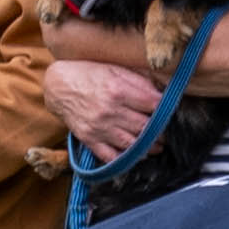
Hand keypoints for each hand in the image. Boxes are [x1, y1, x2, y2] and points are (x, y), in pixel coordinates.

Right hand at [46, 58, 163, 157]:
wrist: (57, 85)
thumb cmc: (89, 74)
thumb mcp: (114, 68)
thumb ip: (139, 80)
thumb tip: (162, 92)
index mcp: (118, 90)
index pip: (154, 105)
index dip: (166, 109)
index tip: (171, 112)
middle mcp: (110, 111)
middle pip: (146, 128)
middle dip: (161, 132)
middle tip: (167, 132)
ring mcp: (99, 128)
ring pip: (132, 145)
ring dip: (149, 148)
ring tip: (157, 146)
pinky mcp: (90, 139)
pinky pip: (111, 157)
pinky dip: (125, 159)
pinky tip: (135, 155)